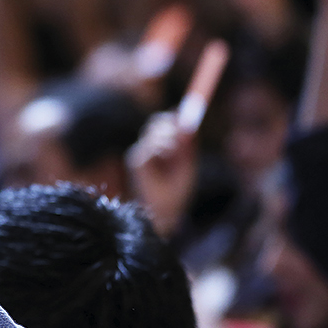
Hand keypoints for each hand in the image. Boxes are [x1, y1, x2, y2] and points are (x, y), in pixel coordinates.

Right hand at [126, 112, 197, 238]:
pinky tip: (164, 155)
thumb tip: (191, 126)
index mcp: (164, 144)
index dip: (175, 116)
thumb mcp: (188, 163)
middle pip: (156, 122)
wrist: (166, 210)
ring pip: (151, 132)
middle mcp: (151, 145)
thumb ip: (188, 145)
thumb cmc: (178, 188)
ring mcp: (141, 152)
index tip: (185, 117)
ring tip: (173, 150)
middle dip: (169, 124)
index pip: (166, 122)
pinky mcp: (136, 160)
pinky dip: (157, 147)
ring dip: (165, 136)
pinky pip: (147, 147)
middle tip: (181, 131)